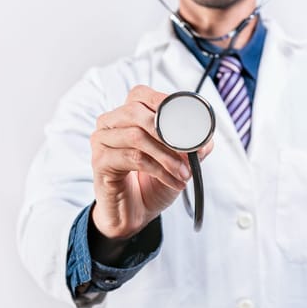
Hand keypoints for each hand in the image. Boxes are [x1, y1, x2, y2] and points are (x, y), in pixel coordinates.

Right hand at [90, 85, 213, 239]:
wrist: (134, 213)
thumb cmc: (152, 182)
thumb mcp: (178, 162)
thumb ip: (192, 147)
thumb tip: (206, 139)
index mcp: (126, 115)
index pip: (140, 94)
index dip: (163, 102)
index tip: (187, 120)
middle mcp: (109, 123)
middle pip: (136, 112)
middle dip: (167, 131)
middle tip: (188, 150)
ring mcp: (101, 141)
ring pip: (136, 137)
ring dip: (167, 156)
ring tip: (184, 173)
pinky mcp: (100, 162)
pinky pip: (133, 159)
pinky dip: (159, 170)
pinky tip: (173, 181)